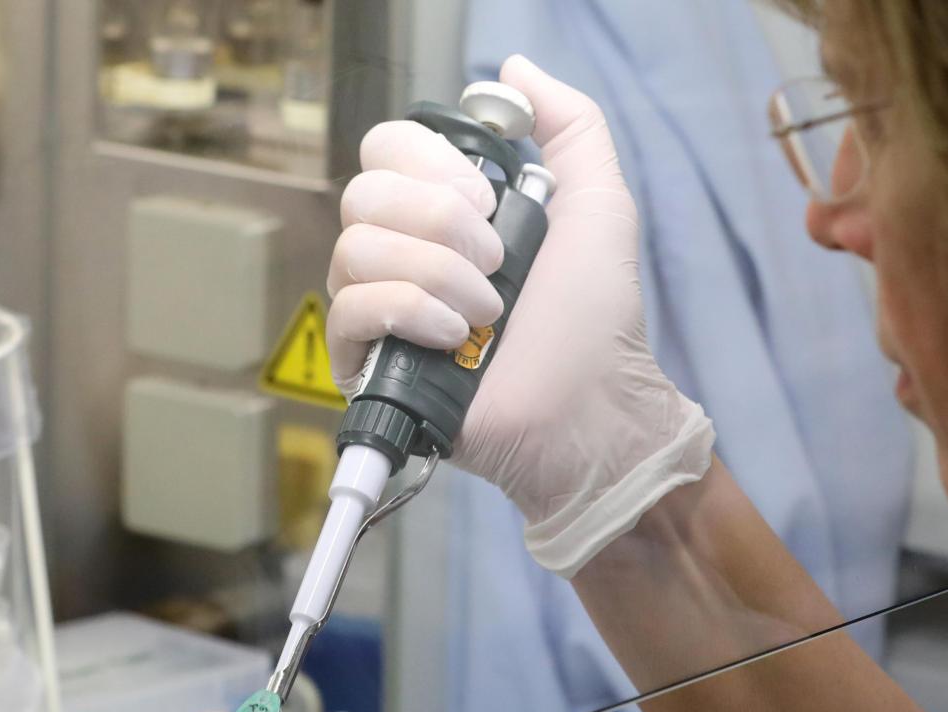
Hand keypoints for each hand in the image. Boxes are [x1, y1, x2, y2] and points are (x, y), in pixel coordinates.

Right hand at [327, 54, 712, 577]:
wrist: (591, 405)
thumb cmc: (595, 318)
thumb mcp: (598, 203)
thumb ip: (569, 125)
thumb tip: (512, 69)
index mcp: (443, 214)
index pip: (386, 150)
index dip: (429, 162)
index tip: (487, 197)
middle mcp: (403, 255)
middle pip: (362, 193)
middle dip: (439, 219)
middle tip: (496, 259)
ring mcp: (382, 311)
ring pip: (354, 249)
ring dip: (437, 274)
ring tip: (489, 311)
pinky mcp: (369, 364)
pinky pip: (350, 310)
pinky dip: (409, 312)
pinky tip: (455, 337)